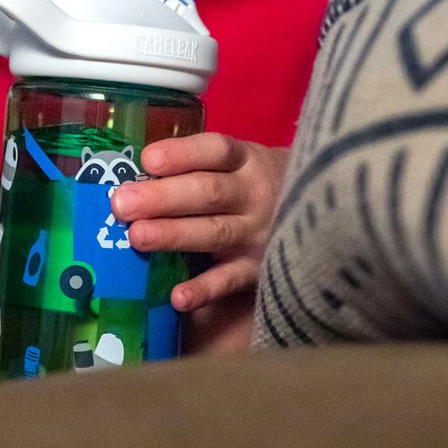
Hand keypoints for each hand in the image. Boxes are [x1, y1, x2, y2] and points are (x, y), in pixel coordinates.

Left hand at [110, 133, 288, 350]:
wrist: (325, 213)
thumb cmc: (255, 185)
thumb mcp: (238, 164)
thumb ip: (196, 167)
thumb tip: (134, 176)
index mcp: (247, 160)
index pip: (216, 150)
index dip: (182, 154)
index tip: (147, 160)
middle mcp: (255, 194)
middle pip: (208, 192)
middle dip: (162, 198)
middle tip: (122, 203)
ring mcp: (259, 234)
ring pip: (215, 233)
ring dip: (175, 235)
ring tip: (137, 237)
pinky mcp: (260, 271)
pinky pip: (230, 281)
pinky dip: (204, 289)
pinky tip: (177, 296)